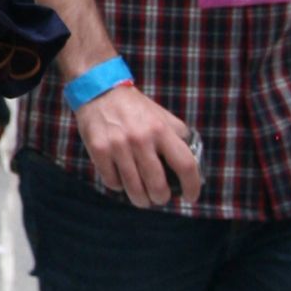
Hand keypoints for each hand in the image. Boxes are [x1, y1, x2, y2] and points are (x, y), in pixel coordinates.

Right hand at [74, 83, 202, 207]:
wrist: (100, 90)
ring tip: (142, 199)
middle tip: (160, 198)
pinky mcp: (99, 150)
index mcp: (161, 129)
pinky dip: (118, 186)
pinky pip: (112, 182)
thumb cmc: (134, 107)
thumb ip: (177, 135)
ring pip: (134, 189)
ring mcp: (118, 145)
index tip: (190, 196)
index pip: (185, 164)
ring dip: (141, 200)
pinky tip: (121, 179)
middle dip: (161, 198)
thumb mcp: (161, 115)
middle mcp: (141, 138)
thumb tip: (192, 159)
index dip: (191, 186)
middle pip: (157, 185)